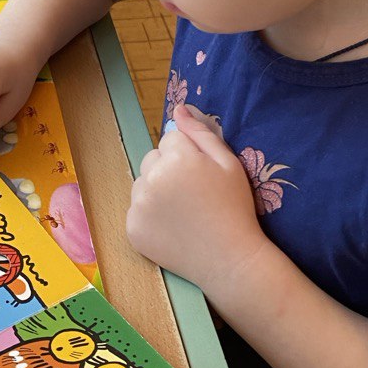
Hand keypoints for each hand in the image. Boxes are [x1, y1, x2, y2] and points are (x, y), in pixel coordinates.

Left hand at [126, 103, 273, 307]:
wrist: (229, 259)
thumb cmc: (234, 207)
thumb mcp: (228, 163)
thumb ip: (200, 132)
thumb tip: (177, 109)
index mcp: (176, 158)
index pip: (170, 139)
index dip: (188, 155)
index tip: (202, 175)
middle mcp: (151, 179)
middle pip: (152, 159)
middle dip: (167, 169)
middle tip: (192, 193)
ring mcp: (138, 206)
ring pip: (142, 183)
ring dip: (156, 191)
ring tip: (183, 211)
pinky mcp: (132, 229)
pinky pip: (136, 210)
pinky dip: (150, 216)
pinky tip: (172, 227)